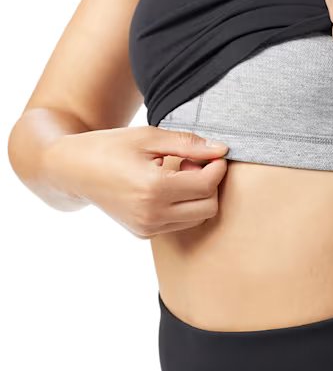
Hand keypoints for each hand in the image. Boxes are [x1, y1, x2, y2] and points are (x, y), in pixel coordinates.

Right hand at [42, 126, 230, 237]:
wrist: (73, 169)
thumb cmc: (111, 147)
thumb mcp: (150, 137)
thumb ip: (189, 144)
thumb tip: (222, 150)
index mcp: (153, 188)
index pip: (207, 184)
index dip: (217, 167)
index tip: (210, 153)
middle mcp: (151, 214)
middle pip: (209, 206)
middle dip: (209, 183)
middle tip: (191, 163)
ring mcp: (147, 228)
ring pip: (198, 218)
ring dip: (199, 196)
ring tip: (178, 174)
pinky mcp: (143, 233)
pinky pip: (181, 224)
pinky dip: (185, 207)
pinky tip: (168, 187)